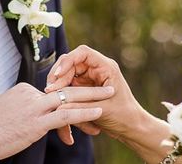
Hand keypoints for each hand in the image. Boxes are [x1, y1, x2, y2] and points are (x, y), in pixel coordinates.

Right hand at [0, 82, 112, 160]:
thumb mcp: (6, 113)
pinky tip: (98, 112)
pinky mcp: (36, 123)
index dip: (71, 97)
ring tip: (111, 94)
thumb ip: (22, 110)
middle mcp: (31, 95)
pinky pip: (66, 115)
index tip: (84, 100)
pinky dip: (84, 112)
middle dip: (89, 87)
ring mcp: (34, 108)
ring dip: (93, 97)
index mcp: (24, 91)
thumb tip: (29, 117)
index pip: (53, 92)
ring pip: (70, 98)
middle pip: (66, 88)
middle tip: (107, 85)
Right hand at [46, 45, 172, 162]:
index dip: (67, 61)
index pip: (83, 53)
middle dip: (59, 77)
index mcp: (106, 67)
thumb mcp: (101, 110)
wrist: (131, 128)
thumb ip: (80, 106)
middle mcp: (96, 70)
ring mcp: (89, 79)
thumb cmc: (124, 116)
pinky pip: (68, 90)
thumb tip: (57, 104)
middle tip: (50, 92)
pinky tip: (60, 110)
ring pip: (66, 77)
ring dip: (59, 89)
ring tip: (53, 102)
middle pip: (70, 64)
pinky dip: (63, 99)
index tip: (57, 75)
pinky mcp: (84, 90)